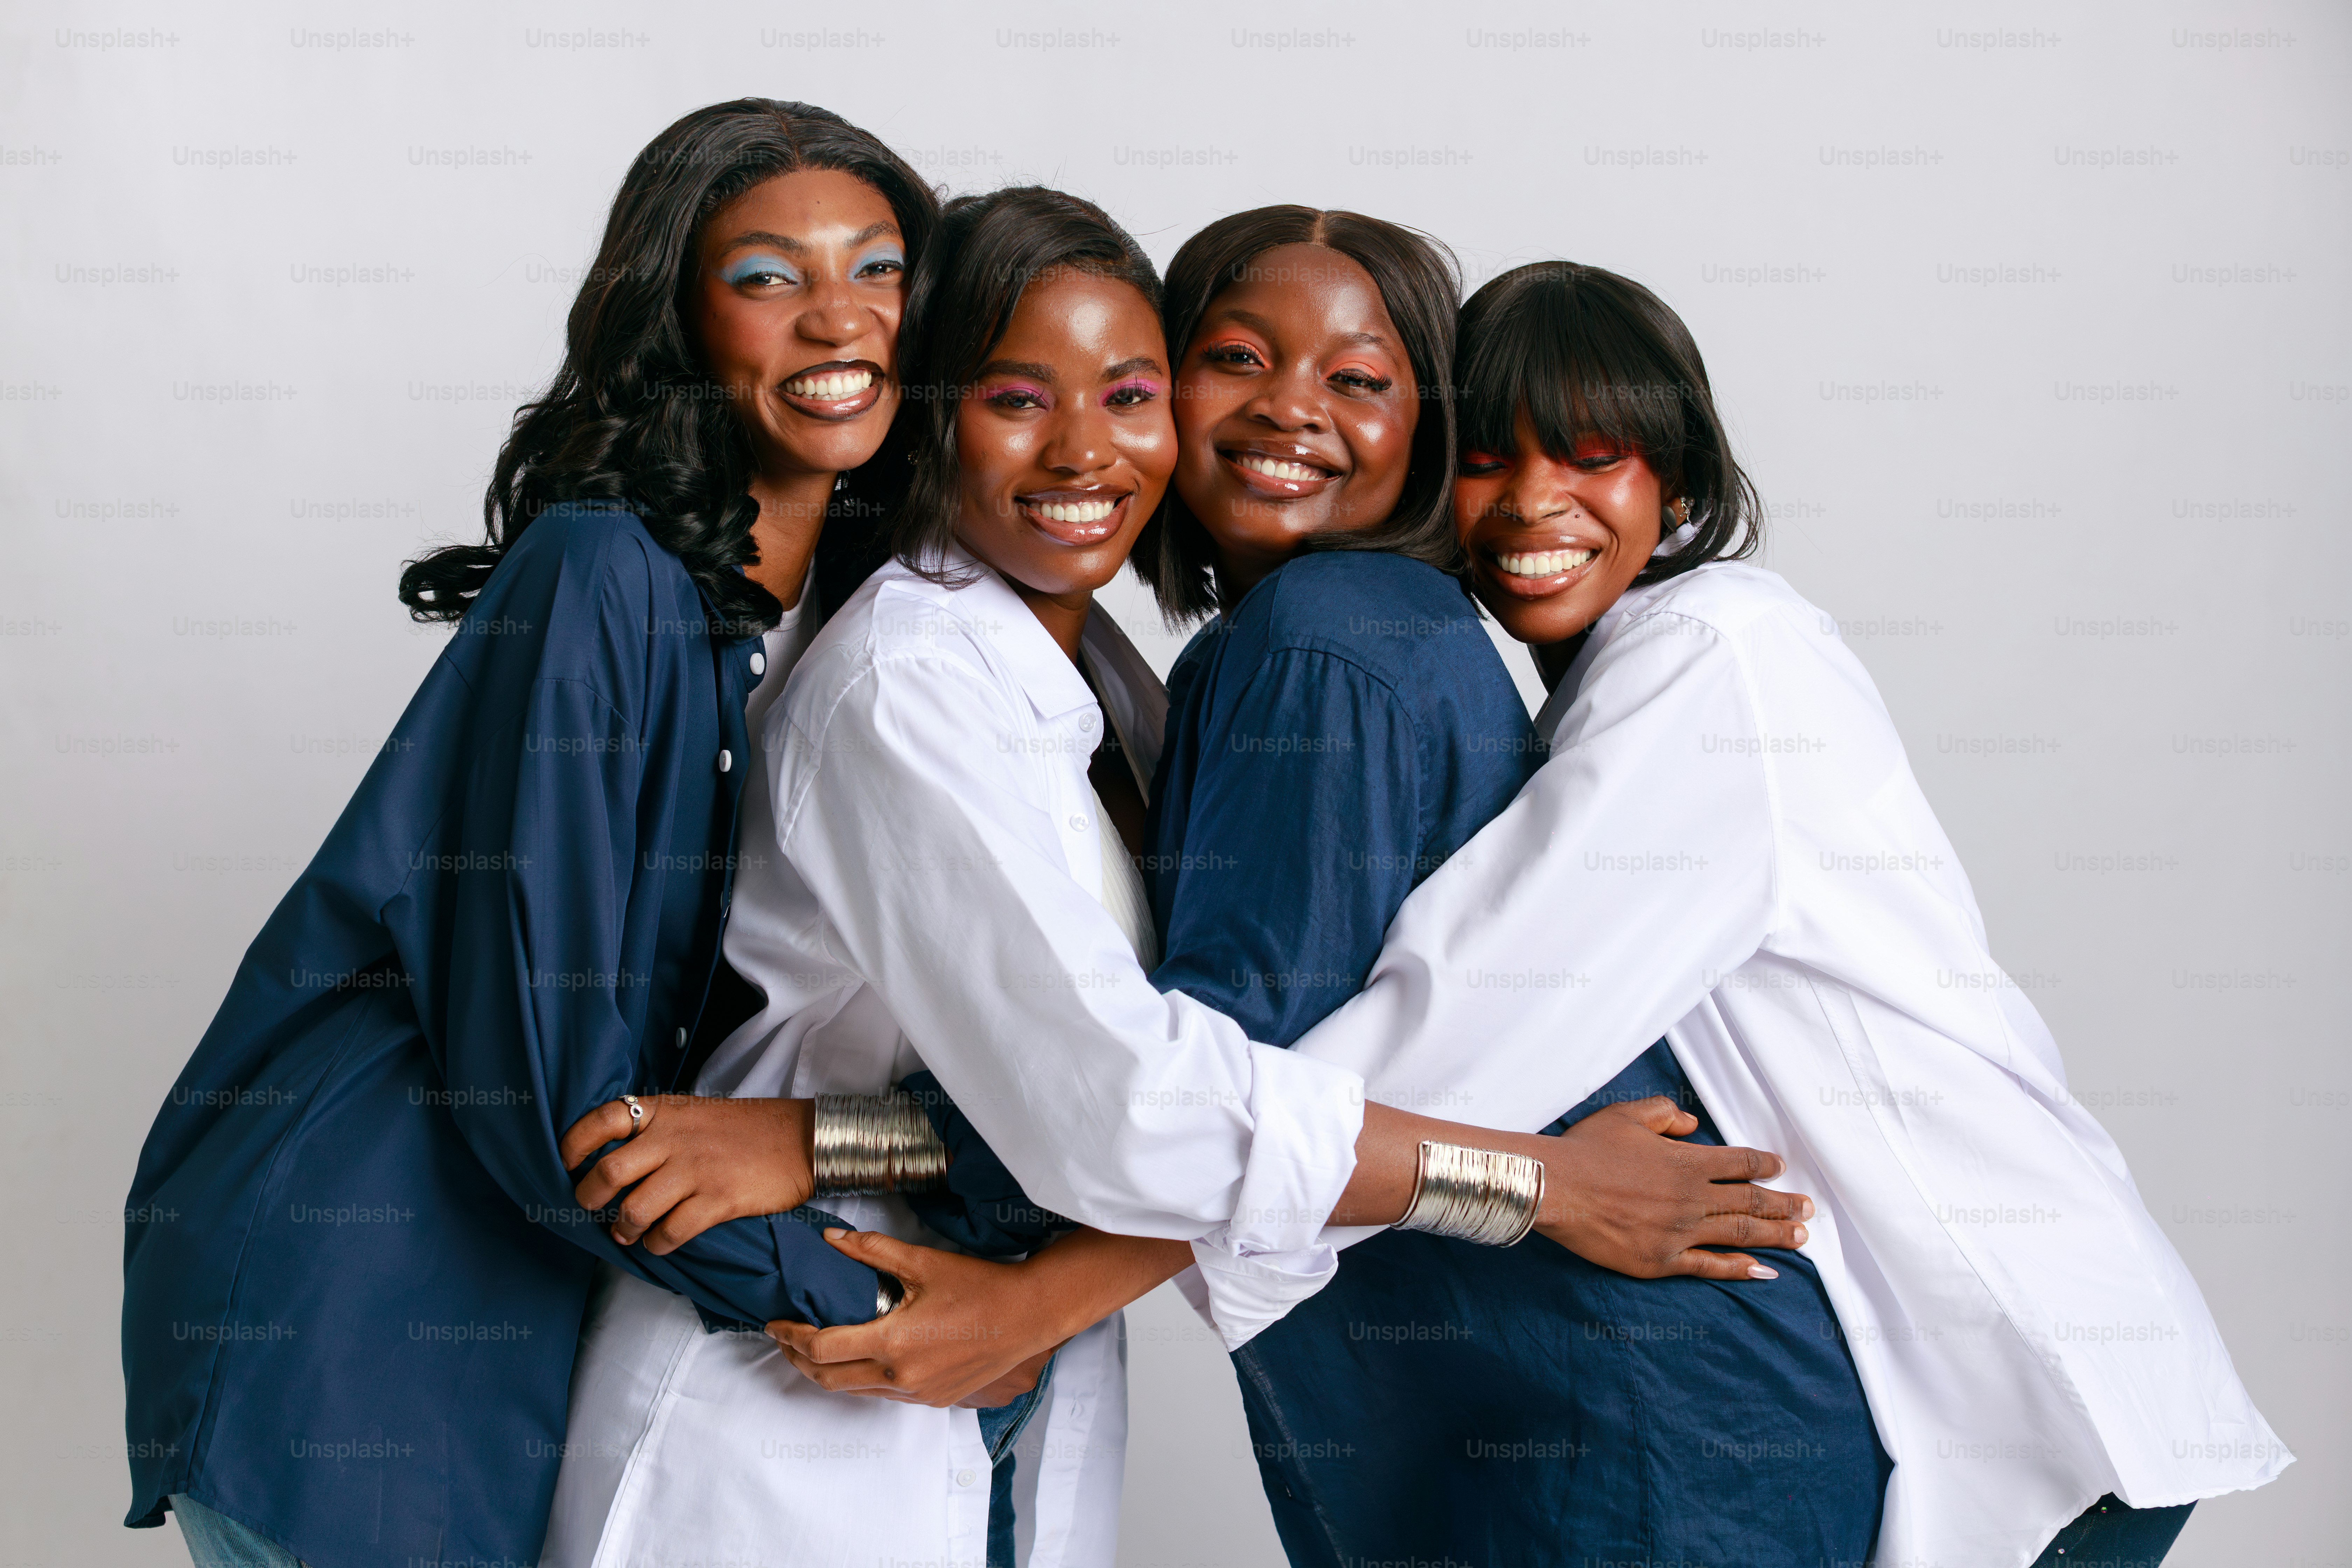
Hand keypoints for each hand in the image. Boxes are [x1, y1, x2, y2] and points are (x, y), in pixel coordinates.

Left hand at [557, 1094, 813, 1253]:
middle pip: (608, 1172)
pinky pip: (670, 1232)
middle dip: (589, 1198)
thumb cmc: (746, 1130)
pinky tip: (660, 1242)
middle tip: (593, 1208)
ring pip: (634, 1209)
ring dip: (622, 1229)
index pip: (602, 1120)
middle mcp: (675, 1139)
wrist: (802, 1139)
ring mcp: (696, 1170)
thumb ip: (658, 1131)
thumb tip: (617, 1163)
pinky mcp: (718, 1200)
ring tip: (626, 1233)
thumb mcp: (695, 1114)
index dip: (573, 1144)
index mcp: (666, 1112)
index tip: (565, 1163)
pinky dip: (656, 1244)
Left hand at [767, 1229, 1066, 1407]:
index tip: (774, 1322)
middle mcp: (899, 1377)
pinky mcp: (933, 1400)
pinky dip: (860, 1380)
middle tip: (783, 1339)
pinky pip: (882, 1396)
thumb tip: (831, 1239)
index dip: (791, 1336)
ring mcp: (917, 1394)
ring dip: (826, 1373)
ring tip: (812, 1350)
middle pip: (828, 1380)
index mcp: (892, 1343)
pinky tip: (859, 1360)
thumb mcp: (923, 1262)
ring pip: (853, 1391)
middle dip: (797, 1360)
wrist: (1029, 1316)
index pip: (822, 1349)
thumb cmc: (980, 1287)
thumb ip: (872, 1251)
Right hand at [1524, 1095, 1811, 1280]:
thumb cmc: (1587, 1148)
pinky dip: (1739, 1268)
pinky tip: (1763, 1270)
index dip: (1763, 1164)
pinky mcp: (1662, 1260)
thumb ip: (1666, 1114)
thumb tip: (1694, 1124)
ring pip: (1739, 1234)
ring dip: (1775, 1235)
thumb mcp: (1627, 1115)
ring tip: (1801, 1236)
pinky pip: (1710, 1266)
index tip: (1779, 1167)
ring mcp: (1679, 1233)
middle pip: (1750, 1202)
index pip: (1739, 1163)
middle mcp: (1691, 1198)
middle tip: (1809, 1208)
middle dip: (1783, 1205)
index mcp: (1687, 1162)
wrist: (1556, 1188)